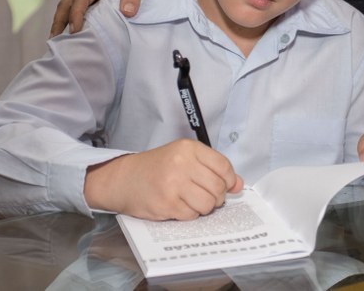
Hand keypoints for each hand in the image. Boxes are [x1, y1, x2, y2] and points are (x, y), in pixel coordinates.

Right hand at [49, 0, 155, 36]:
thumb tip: (127, 13)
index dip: (77, 14)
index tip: (75, 30)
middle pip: (67, 1)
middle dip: (60, 20)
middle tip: (56, 39)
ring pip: (68, 3)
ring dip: (61, 19)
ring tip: (58, 38)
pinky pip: (77, 5)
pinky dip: (70, 17)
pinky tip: (71, 30)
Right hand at [84, 139, 243, 219]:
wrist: (125, 179)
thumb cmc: (157, 167)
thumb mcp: (184, 158)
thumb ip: (213, 168)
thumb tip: (239, 184)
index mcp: (188, 149)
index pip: (223, 166)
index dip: (229, 180)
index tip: (227, 186)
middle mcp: (181, 164)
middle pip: (218, 187)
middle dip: (216, 196)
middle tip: (205, 195)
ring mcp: (173, 184)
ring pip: (208, 204)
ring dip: (204, 207)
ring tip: (192, 201)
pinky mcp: (166, 204)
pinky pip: (192, 215)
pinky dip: (189, 214)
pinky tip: (179, 206)